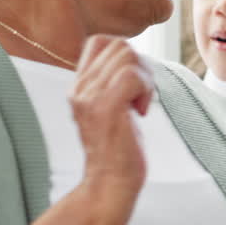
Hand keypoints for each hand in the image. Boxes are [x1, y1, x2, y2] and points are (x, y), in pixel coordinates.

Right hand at [69, 35, 152, 206]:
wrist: (109, 183)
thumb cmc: (119, 149)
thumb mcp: (112, 108)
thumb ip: (114, 83)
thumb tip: (134, 58)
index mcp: (80, 86)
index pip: (99, 41)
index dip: (125, 54)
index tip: (132, 83)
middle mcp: (80, 88)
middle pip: (120, 45)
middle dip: (141, 66)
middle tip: (140, 97)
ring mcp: (90, 97)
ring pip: (128, 55)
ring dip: (145, 79)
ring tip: (139, 105)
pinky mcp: (105, 107)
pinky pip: (132, 76)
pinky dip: (146, 90)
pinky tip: (141, 113)